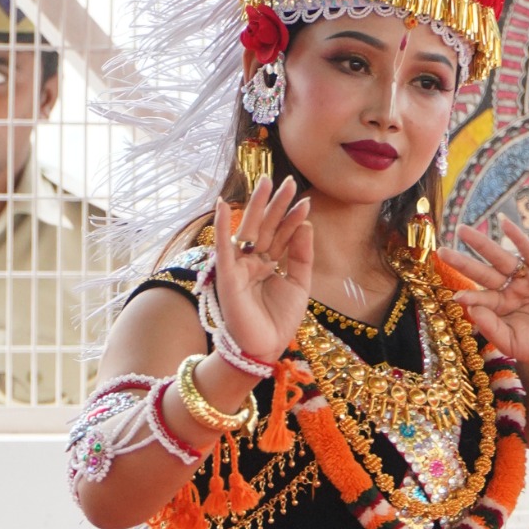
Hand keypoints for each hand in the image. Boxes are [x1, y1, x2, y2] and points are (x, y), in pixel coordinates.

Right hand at [211, 178, 313, 369]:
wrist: (264, 348)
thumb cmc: (278, 319)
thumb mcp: (299, 283)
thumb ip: (301, 254)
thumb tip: (305, 223)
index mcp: (269, 262)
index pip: (282, 234)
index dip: (293, 218)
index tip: (305, 200)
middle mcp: (253, 260)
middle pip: (266, 226)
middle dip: (276, 204)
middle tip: (288, 180)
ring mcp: (239, 266)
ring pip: (249, 230)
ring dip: (257, 206)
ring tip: (266, 182)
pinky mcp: (227, 275)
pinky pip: (223, 247)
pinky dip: (222, 226)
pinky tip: (224, 205)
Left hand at [442, 219, 528, 369]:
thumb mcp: (511, 342)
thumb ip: (491, 327)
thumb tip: (469, 308)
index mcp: (501, 306)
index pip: (480, 297)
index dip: (469, 295)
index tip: (456, 296)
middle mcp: (511, 289)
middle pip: (483, 272)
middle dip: (463, 261)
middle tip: (441, 251)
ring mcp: (528, 277)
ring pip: (501, 257)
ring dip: (481, 243)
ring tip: (462, 230)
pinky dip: (516, 236)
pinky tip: (503, 223)